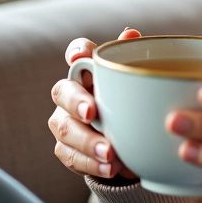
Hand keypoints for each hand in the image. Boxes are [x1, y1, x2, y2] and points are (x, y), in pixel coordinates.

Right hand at [48, 27, 140, 180]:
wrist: (131, 141)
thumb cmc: (133, 101)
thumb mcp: (139, 82)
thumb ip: (133, 58)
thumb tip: (130, 34)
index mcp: (91, 70)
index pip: (78, 52)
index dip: (76, 52)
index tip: (78, 58)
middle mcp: (72, 92)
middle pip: (62, 91)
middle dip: (75, 102)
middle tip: (93, 113)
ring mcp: (65, 121)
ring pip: (63, 127)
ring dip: (86, 140)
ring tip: (109, 153)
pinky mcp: (66, 148)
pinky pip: (70, 156)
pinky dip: (90, 163)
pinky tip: (110, 169)